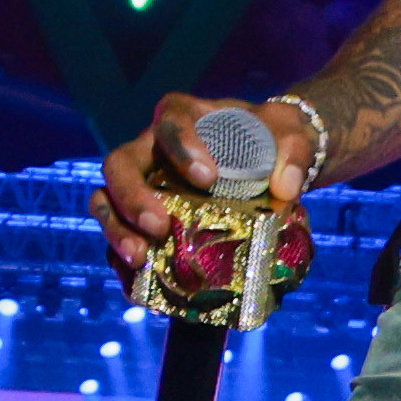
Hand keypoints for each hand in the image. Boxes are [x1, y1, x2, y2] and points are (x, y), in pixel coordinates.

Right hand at [94, 90, 310, 283]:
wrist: (267, 161)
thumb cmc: (271, 142)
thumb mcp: (291, 137)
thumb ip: (293, 154)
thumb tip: (285, 187)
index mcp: (185, 117)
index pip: (170, 123)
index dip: (181, 147)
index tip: (208, 178)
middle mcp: (151, 148)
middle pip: (120, 163)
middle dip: (133, 196)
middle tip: (158, 227)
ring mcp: (142, 183)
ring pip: (107, 199)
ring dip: (117, 229)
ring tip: (139, 258)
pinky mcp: (141, 217)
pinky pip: (120, 235)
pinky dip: (123, 260)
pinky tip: (138, 284)